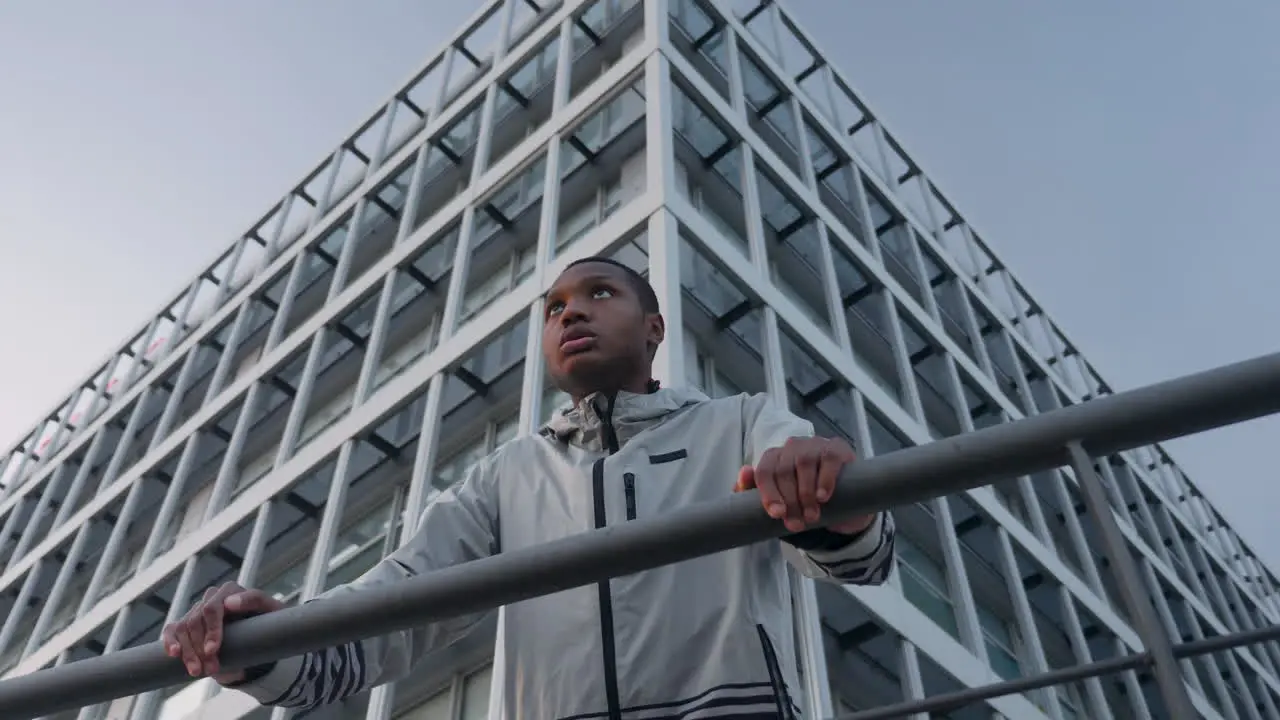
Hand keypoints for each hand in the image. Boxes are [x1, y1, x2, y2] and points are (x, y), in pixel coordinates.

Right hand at [160, 582, 284, 683]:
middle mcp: (211, 598)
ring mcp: (197, 610)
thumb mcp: (270, 610)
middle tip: (211, 669)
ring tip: (197, 672)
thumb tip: (229, 603)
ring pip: (183, 628)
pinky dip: (170, 641)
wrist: (259, 635)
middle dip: (200, 648)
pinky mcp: (187, 623)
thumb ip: (255, 601)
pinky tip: (174, 654)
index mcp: (230, 591)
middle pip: (196, 621)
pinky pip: (172, 630)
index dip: (211, 630)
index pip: (212, 608)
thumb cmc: (268, 620)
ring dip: (188, 652)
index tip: (212, 650)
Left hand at [736, 436, 874, 533]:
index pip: (764, 471)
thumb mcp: (780, 502)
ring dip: (806, 493)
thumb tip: (744, 473)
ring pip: (804, 464)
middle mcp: (792, 447)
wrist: (843, 503)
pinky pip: (828, 460)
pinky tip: (823, 496)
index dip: (768, 493)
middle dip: (789, 501)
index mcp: (774, 458)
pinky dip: (824, 479)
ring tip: (811, 516)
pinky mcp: (836, 448)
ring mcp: (814, 445)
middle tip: (797, 524)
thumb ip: (753, 493)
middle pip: (783, 471)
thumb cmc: (803, 501)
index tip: (777, 514)